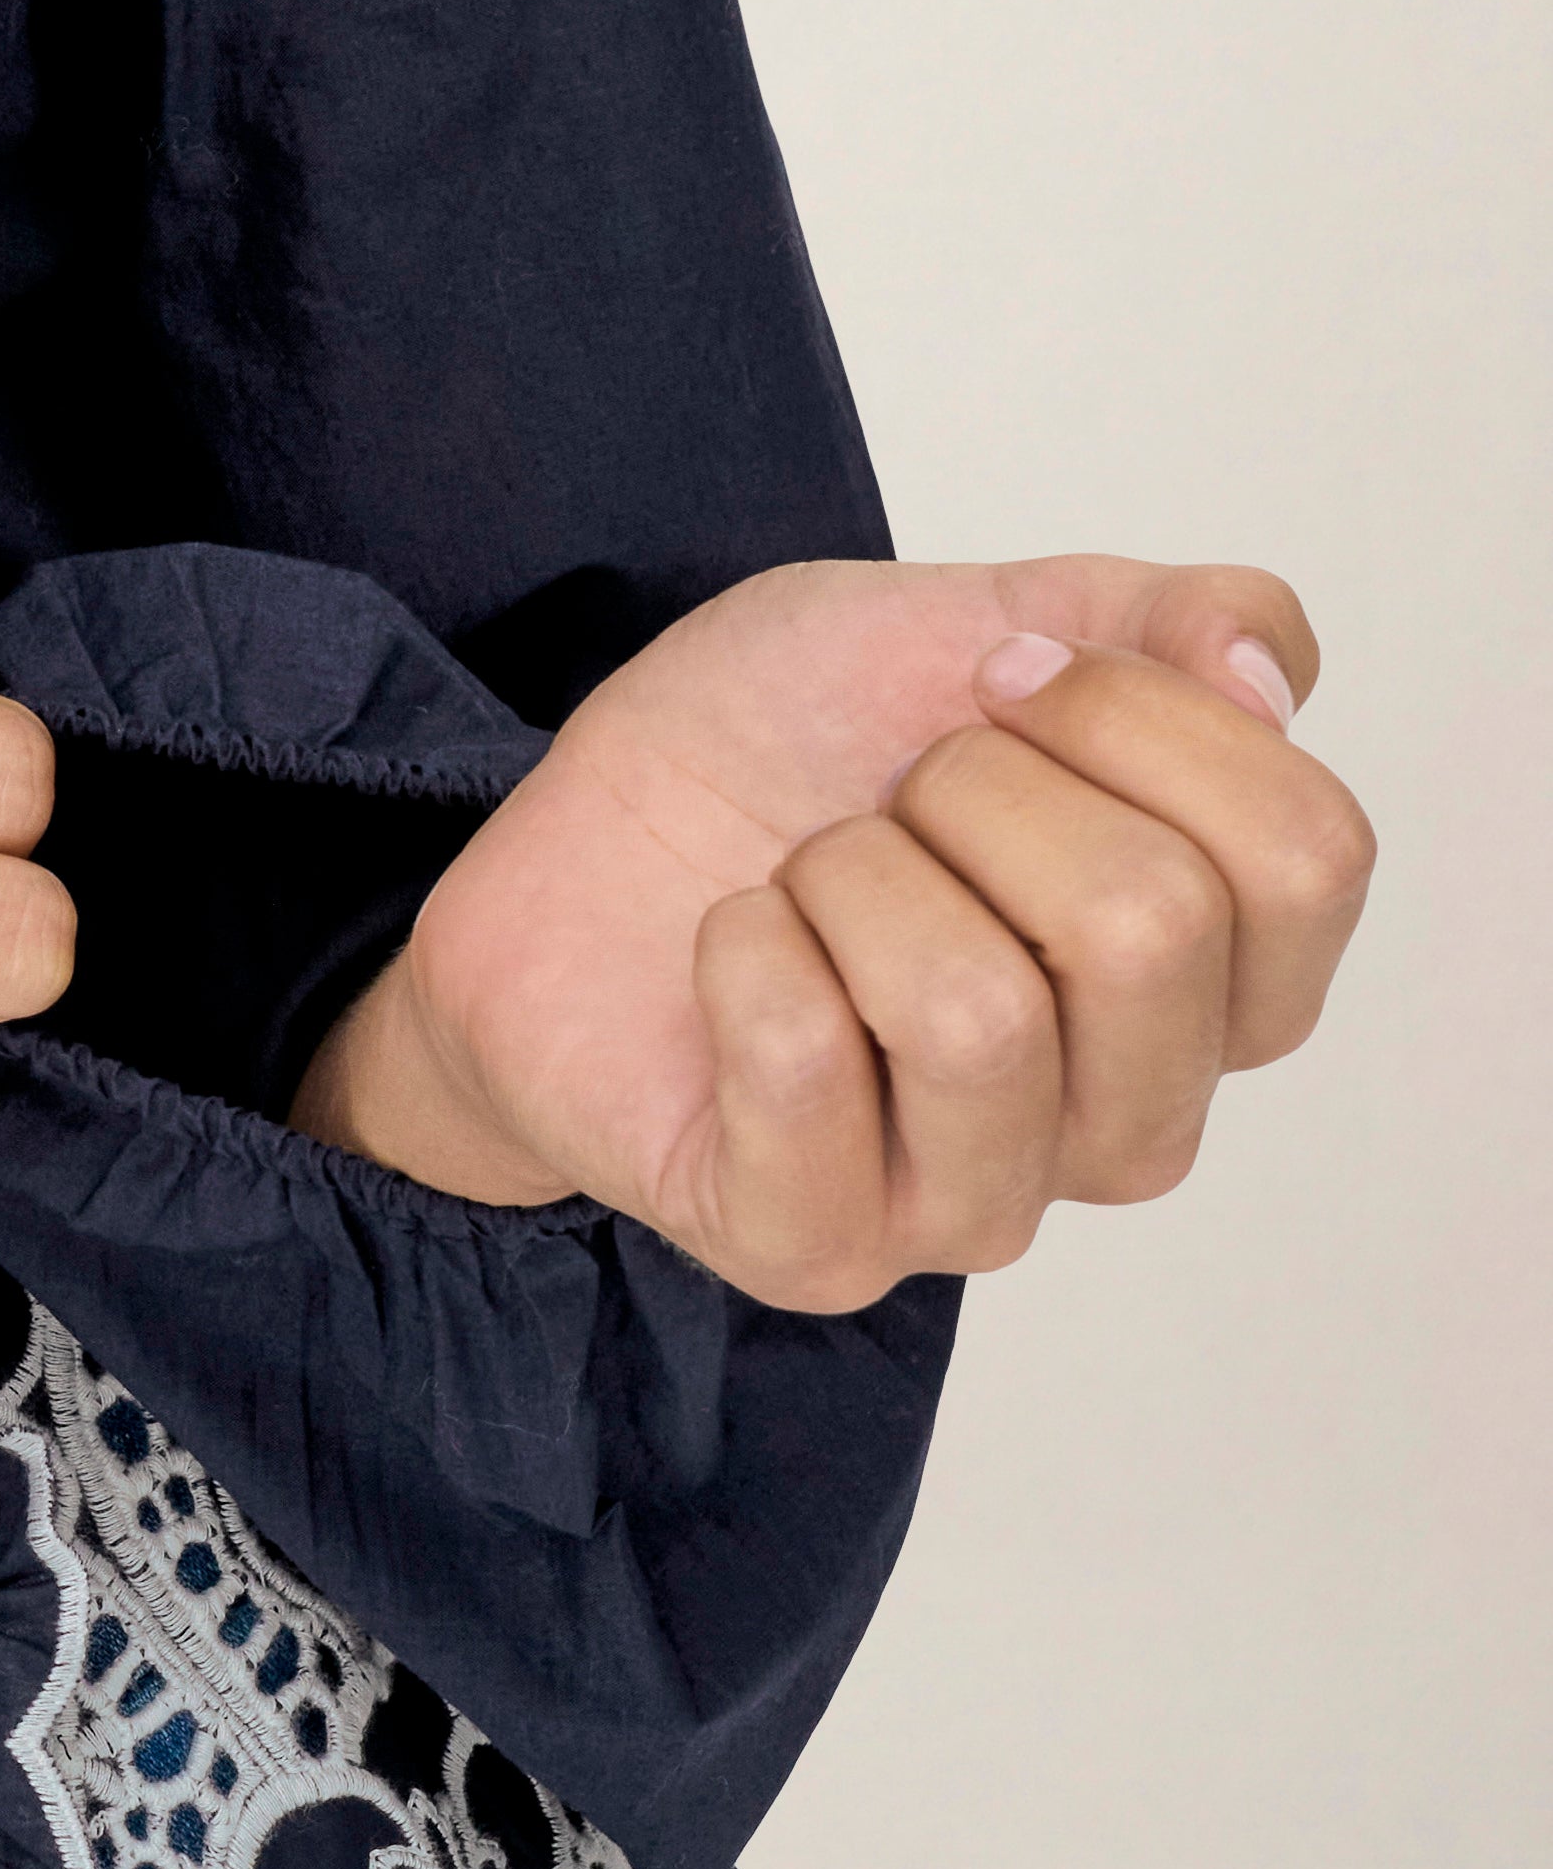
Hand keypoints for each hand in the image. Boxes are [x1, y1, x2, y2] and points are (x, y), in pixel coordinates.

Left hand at [293, 553, 1373, 1304]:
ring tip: (802, 882)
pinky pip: (806, 1065)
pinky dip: (740, 951)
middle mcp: (1129, 1118)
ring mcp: (979, 1205)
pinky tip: (726, 951)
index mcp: (1208, 980)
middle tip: (886, 800)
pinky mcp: (814, 1246)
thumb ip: (1146, 622)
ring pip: (980, 1013)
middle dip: (974, 790)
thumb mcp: (963, 622)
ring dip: (848, 878)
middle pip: (1154, 927)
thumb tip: (1262, 666)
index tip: (1002, 675)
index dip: (1135, 712)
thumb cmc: (784, 750)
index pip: (1307, 854)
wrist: (562, 838)